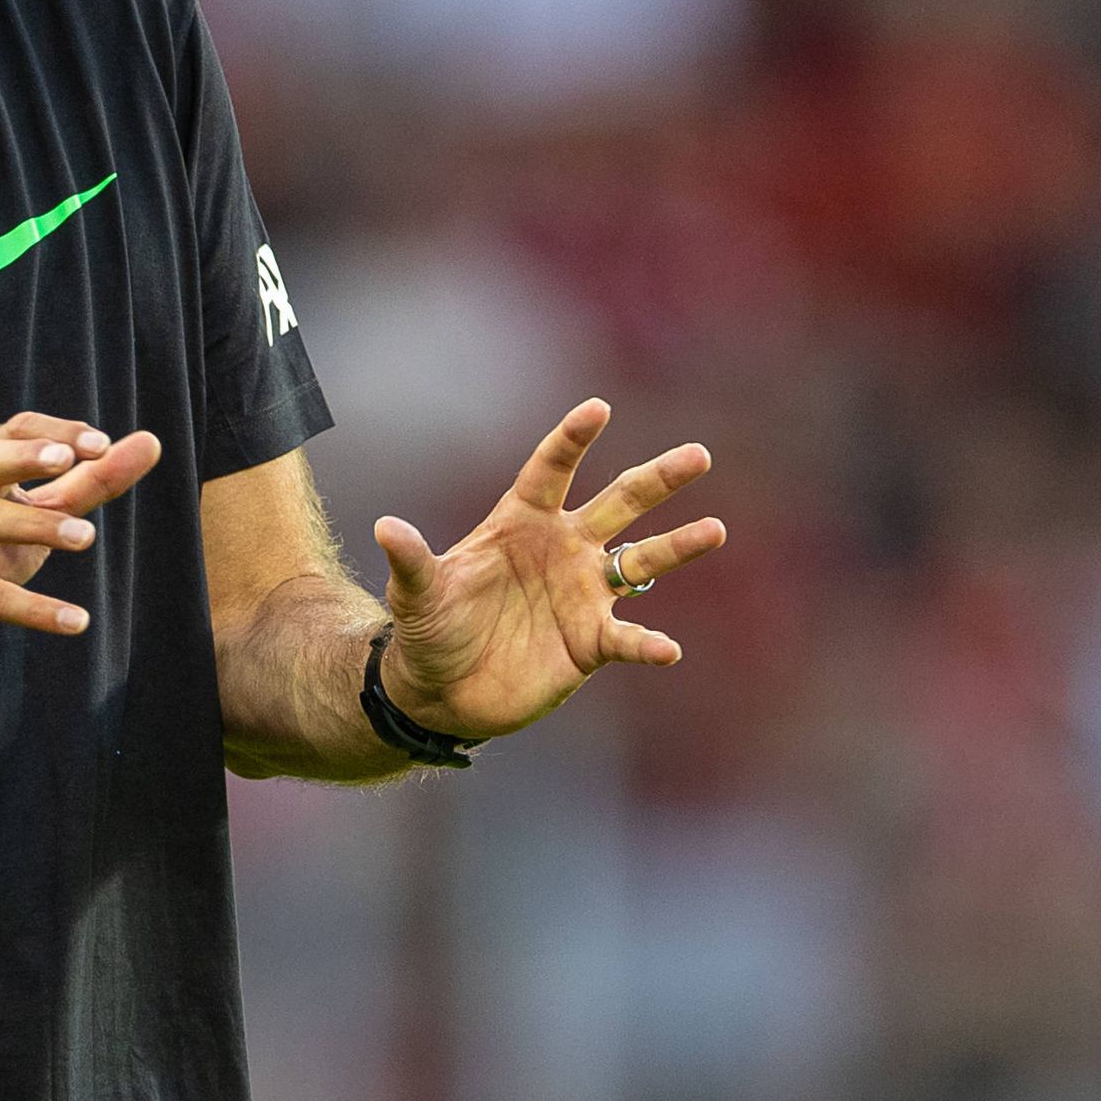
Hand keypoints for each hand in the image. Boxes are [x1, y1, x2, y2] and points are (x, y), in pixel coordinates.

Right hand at [0, 414, 162, 669]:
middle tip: (69, 460)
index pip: (8, 432)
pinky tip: (75, 620)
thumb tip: (150, 443)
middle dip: (23, 457)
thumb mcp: (30, 516)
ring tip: (87, 537)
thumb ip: (88, 482)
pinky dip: (31, 608)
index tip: (100, 443)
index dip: (51, 431)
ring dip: (35, 526)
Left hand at [373, 399, 724, 741]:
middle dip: (658, 479)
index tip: (597, 409)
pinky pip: (628, 639)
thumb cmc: (431, 631)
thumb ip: (412, 562)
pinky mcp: (591, 642)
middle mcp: (563, 549)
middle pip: (619, 504)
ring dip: (678, 547)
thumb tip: (385, 527)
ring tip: (715, 530)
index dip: (572, 440)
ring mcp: (583, 593)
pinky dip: (647, 645)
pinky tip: (668, 651)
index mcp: (522, 523)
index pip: (552, 471)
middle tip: (698, 455)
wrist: (445, 691)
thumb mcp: (417, 596)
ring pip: (642, 561)